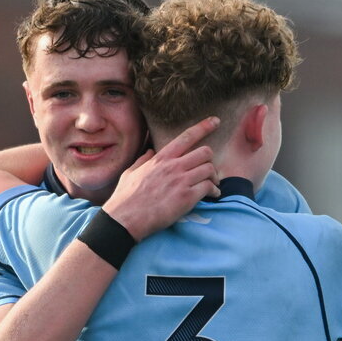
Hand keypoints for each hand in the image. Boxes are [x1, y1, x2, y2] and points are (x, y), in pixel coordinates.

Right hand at [104, 116, 219, 240]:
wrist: (126, 219)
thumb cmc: (126, 198)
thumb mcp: (130, 173)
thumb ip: (143, 160)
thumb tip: (149, 151)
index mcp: (161, 158)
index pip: (187, 136)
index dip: (204, 127)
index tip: (215, 121)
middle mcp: (173, 166)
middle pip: (205, 152)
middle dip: (210, 160)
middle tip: (209, 171)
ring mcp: (181, 181)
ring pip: (210, 169)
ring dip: (214, 178)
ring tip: (213, 186)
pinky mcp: (187, 197)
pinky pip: (209, 187)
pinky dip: (214, 191)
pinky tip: (212, 196)